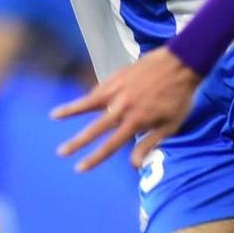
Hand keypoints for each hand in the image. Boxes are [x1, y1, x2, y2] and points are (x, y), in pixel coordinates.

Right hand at [50, 46, 200, 172]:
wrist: (179, 64)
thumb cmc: (178, 98)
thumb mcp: (170, 125)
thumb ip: (149, 143)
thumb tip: (134, 165)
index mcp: (135, 122)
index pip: (110, 145)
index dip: (94, 158)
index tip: (80, 168)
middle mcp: (122, 108)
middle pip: (94, 129)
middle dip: (77, 142)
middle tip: (60, 152)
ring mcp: (117, 91)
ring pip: (88, 103)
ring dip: (70, 110)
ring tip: (54, 116)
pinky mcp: (116, 77)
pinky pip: (98, 89)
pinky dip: (89, 96)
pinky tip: (80, 101)